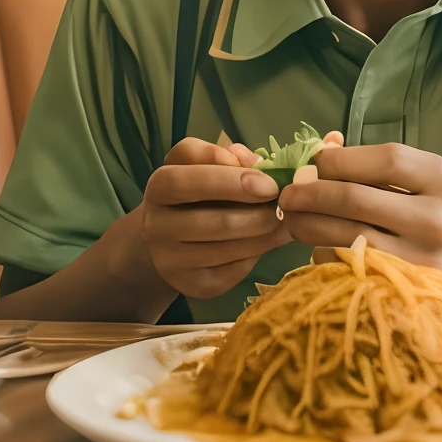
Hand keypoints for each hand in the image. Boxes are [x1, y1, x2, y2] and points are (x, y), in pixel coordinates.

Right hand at [138, 137, 290, 299]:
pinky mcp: (190, 285)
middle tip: (284, 208)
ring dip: (263, 236)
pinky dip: (256, 255)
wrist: (173, 236)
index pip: (185, 181)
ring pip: (225, 250)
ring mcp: (170, 260)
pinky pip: (231, 272)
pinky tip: (270, 241)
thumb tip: (255, 162)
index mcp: (158, 187)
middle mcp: (156, 226)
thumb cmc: (196, 190)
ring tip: (285, 223)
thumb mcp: (201, 163)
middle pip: (212, 222)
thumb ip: (223, 156)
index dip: (228, 182)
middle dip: (256, 215)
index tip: (268, 184)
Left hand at [276, 143, 441, 295]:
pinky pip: (351, 269)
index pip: (381, 160)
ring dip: (309, 226)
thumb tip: (321, 150)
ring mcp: (421, 257)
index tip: (312, 164)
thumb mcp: (427, 183)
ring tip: (294, 220)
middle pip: (354, 199)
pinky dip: (326, 256)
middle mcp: (434, 217)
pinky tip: (319, 248)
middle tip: (288, 195)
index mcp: (439, 178)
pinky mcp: (406, 289)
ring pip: (346, 237)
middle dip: (310, 194)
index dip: (337, 160)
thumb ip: (379, 168)